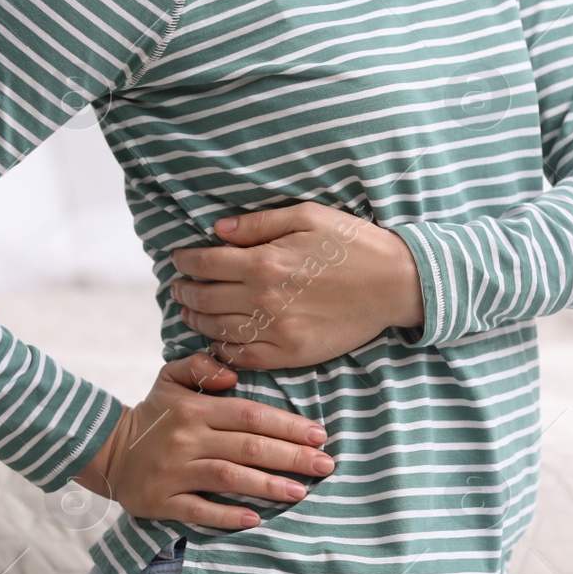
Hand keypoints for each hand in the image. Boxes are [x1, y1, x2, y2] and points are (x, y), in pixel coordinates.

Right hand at [72, 352, 334, 528]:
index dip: (287, 426)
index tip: (319, 436)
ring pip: (228, 477)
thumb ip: (201, 366)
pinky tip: (255, 518)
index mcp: (195, 409)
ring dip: (267, 485)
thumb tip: (234, 373)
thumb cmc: (154, 414)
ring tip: (300, 492)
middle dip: (291, 457)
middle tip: (325, 466)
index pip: (250, 415)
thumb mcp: (170, 377)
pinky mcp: (161, 500)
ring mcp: (174, 471)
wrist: (108, 450)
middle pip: (247, 447)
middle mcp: (187, 438)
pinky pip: (198, 509)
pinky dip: (226, 515)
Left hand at [170, 203, 423, 369]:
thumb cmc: (353, 244)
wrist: (395, 283)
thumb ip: (258, 223)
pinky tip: (216, 341)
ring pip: (218, 330)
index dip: (185, 262)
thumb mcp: (307, 216)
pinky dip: (223, 351)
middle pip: (205, 298)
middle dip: (184, 291)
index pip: (205, 263)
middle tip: (177, 288)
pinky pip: (245, 357)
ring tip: (189, 313)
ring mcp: (277, 330)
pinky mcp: (292, 353)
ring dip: (196, 321)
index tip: (178, 260)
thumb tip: (218, 230)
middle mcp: (265, 298)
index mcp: (265, 261)